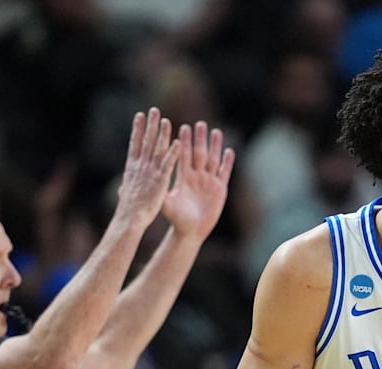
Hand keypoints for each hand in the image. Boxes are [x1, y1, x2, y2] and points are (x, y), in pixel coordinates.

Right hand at [115, 107, 181, 227]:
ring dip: (162, 134)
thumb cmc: (129, 209)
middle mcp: (140, 166)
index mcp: (132, 167)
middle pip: (145, 141)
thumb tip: (122, 186)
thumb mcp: (126, 193)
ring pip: (157, 149)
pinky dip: (173, 153)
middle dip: (150, 125)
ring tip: (166, 120)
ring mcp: (150, 172)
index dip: (137, 129)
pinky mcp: (161, 180)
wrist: (131, 219)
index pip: (135, 143)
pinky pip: (168, 164)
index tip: (139, 115)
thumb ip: (127, 186)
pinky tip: (178, 142)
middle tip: (153, 110)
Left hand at [163, 121, 234, 238]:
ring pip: (213, 160)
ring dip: (215, 146)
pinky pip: (224, 173)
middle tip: (200, 124)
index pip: (184, 156)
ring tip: (216, 131)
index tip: (183, 127)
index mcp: (184, 177)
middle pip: (199, 154)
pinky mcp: (220, 189)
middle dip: (200, 139)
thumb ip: (161, 193)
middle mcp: (197, 176)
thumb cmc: (177, 219)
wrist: (191, 231)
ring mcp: (209, 181)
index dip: (184, 142)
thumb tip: (151, 182)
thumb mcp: (168, 205)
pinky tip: (229, 150)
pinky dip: (228, 162)